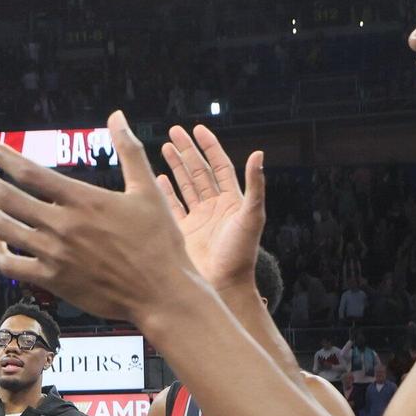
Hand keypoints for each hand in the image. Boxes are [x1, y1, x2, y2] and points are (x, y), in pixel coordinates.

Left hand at [0, 111, 199, 322]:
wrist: (161, 293)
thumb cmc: (159, 241)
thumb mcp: (148, 190)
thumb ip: (129, 150)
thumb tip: (117, 115)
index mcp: (83, 200)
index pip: (30, 173)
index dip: (4, 158)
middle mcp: (63, 225)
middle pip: (7, 198)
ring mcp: (55, 255)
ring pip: (4, 230)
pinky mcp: (52, 280)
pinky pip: (10, 265)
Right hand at [157, 124, 264, 292]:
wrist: (223, 285)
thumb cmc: (241, 254)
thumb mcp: (252, 217)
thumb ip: (255, 186)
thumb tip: (259, 154)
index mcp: (231, 200)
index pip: (219, 166)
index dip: (209, 147)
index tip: (197, 130)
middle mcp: (213, 207)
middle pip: (199, 171)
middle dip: (187, 151)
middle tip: (174, 132)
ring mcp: (197, 219)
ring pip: (184, 186)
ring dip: (175, 167)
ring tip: (165, 148)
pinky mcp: (182, 232)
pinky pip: (172, 207)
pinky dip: (165, 192)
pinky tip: (156, 179)